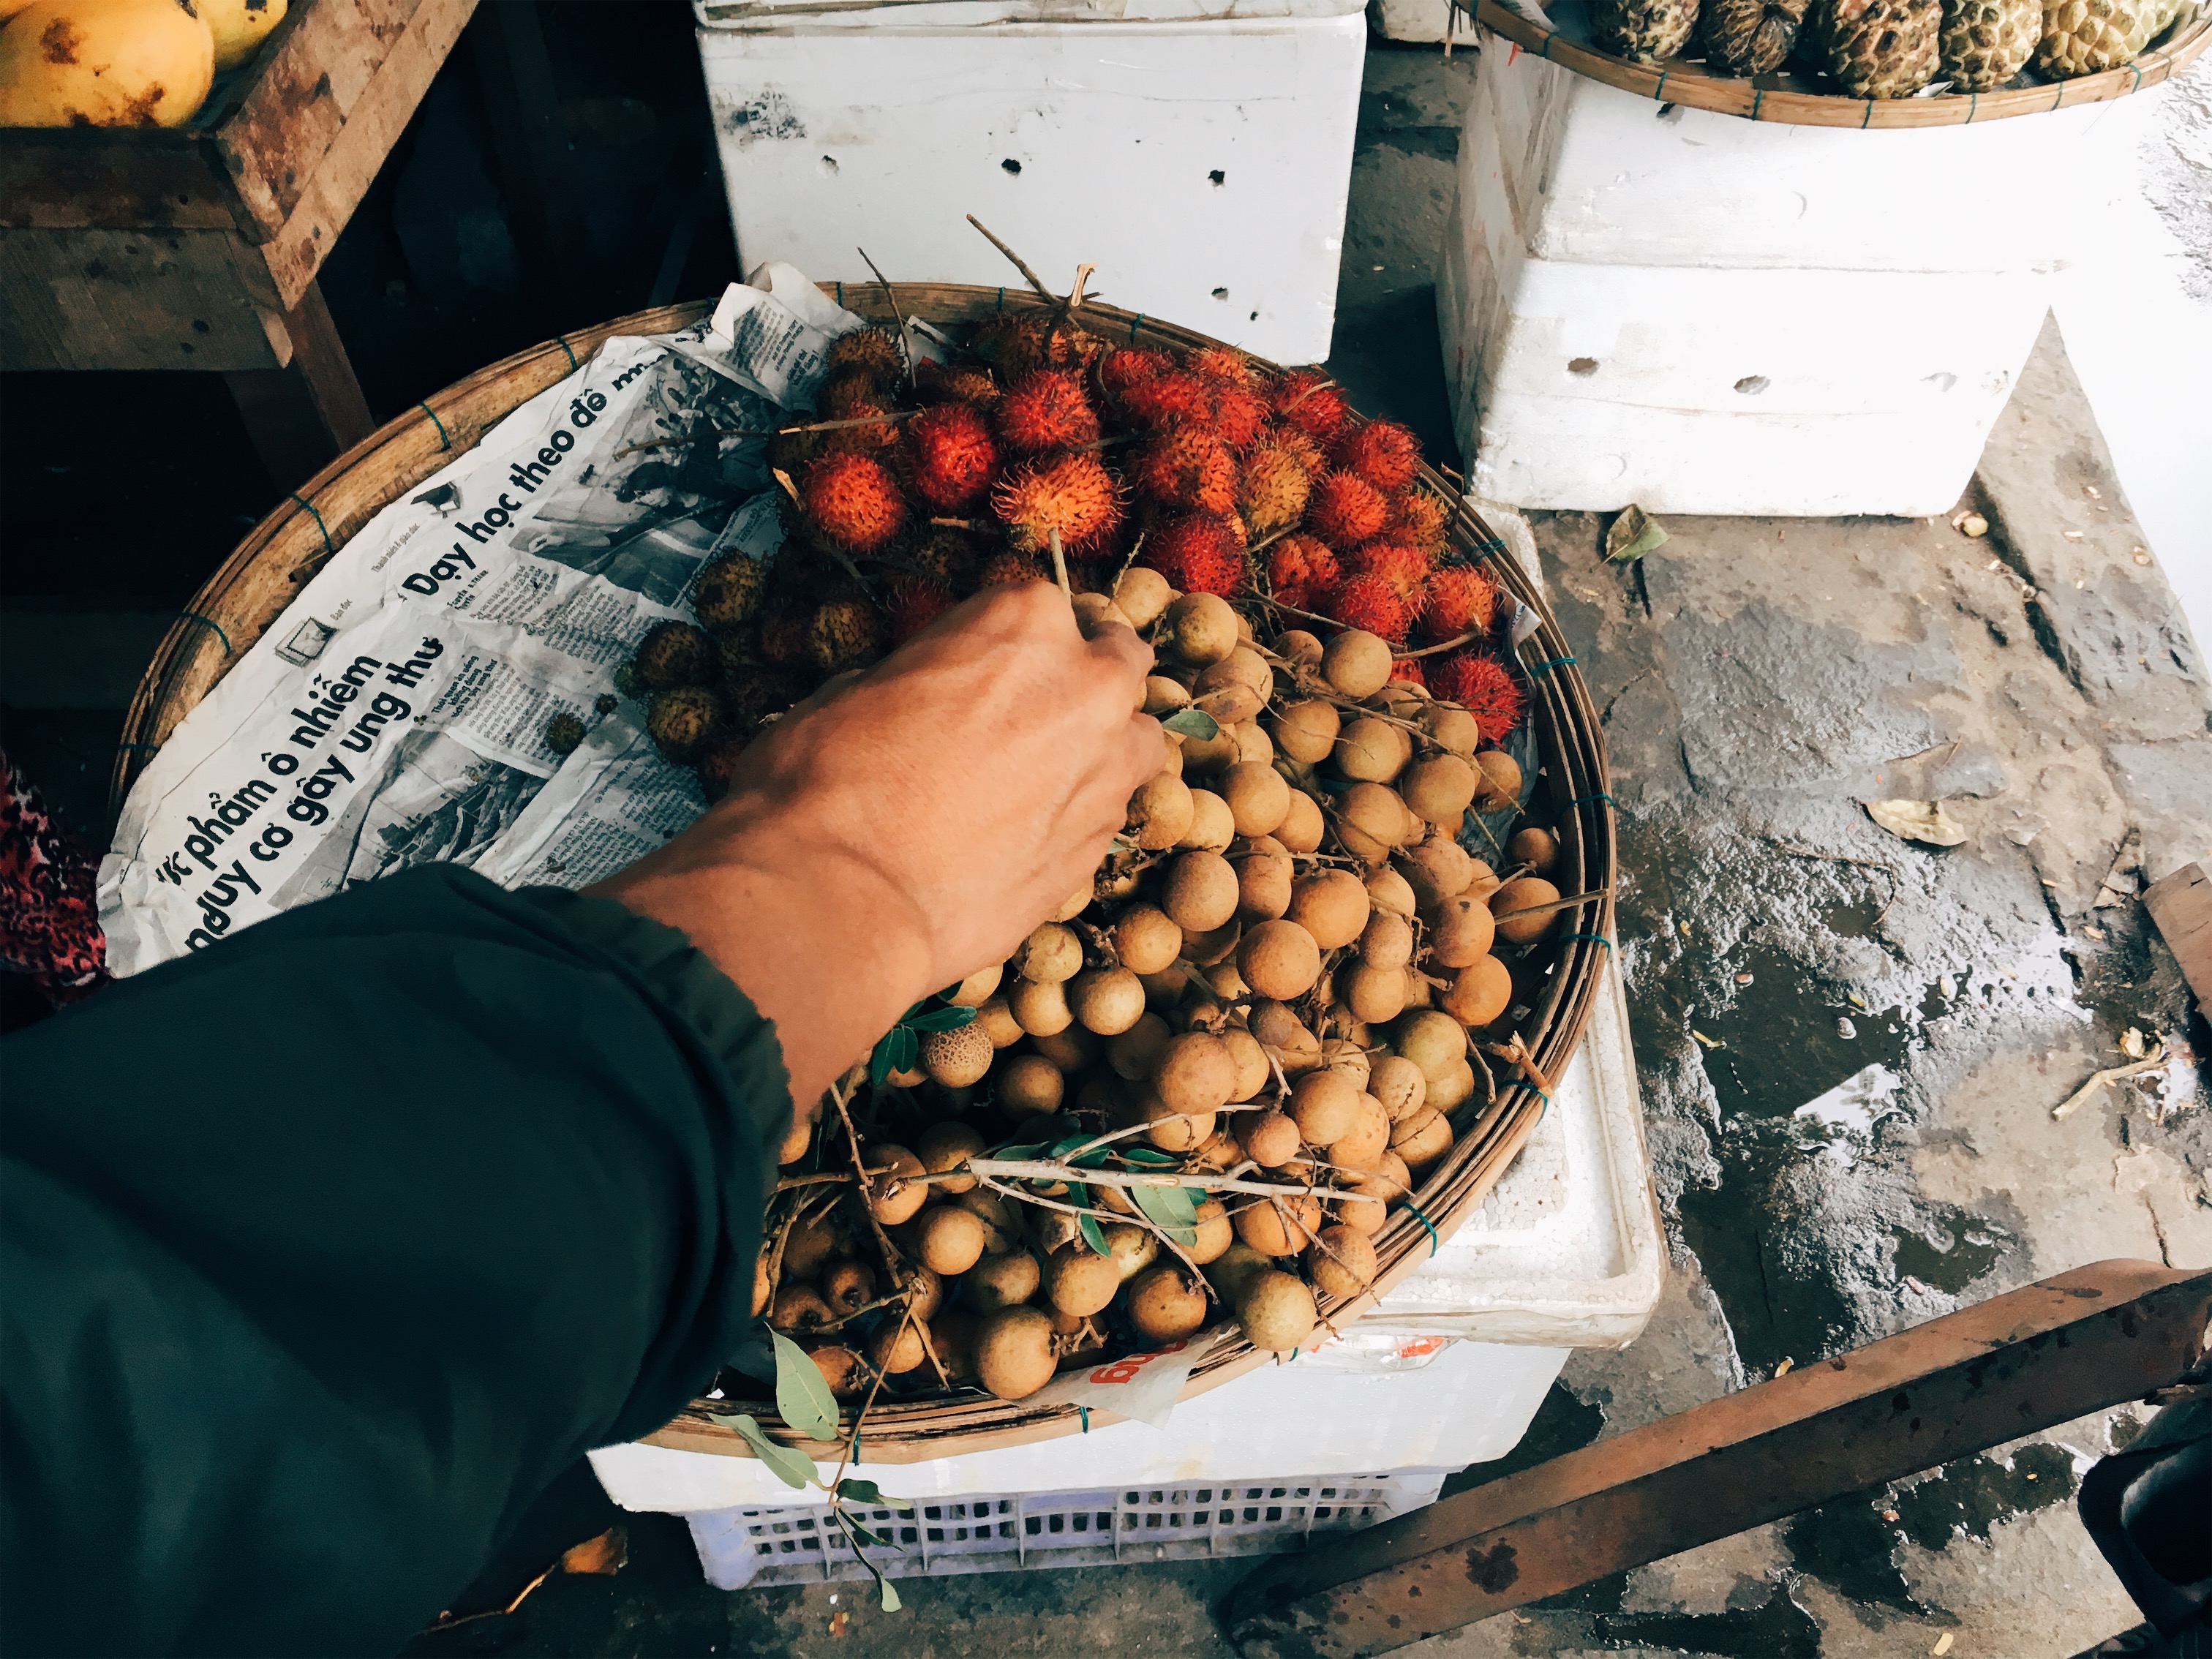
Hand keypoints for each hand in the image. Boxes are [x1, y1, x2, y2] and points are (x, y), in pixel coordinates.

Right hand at [591, 582, 1162, 1107]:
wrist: (842, 899)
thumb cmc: (825, 783)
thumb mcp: (852, 691)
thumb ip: (920, 679)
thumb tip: (923, 697)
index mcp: (1023, 622)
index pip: (1037, 608)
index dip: (1006, 643)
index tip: (981, 672)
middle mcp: (1086, 685)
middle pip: (1116, 660)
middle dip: (1081, 680)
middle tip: (1030, 716)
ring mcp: (1107, 769)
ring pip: (1135, 739)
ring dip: (1100, 749)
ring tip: (1041, 781)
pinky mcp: (1101, 848)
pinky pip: (1109, 813)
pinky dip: (1079, 816)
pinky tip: (1029, 837)